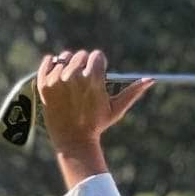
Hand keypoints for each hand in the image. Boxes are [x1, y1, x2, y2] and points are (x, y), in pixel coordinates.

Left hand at [37, 49, 154, 154]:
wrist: (72, 139)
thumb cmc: (97, 124)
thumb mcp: (116, 109)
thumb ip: (133, 92)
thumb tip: (151, 80)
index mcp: (92, 78)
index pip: (97, 55)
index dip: (99, 65)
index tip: (97, 74)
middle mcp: (73, 76)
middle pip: (81, 55)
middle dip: (84, 65)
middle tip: (84, 81)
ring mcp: (57, 79)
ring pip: (64, 58)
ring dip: (68, 65)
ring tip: (71, 82)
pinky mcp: (43, 83)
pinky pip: (47, 62)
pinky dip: (51, 65)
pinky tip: (57, 74)